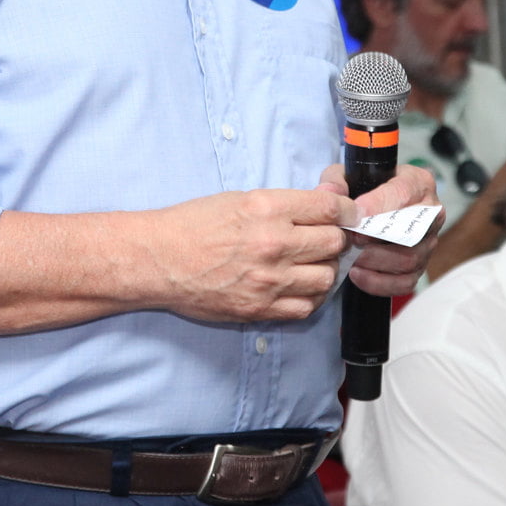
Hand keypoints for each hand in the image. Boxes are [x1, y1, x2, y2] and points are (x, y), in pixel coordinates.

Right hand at [153, 188, 355, 322]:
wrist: (159, 260)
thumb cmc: (194, 225)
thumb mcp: (241, 198)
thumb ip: (288, 202)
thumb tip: (329, 199)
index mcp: (267, 209)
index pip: (330, 208)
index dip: (346, 210)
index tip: (347, 214)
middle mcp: (273, 244)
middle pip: (334, 242)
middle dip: (334, 238)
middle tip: (323, 238)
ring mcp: (269, 280)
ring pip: (327, 277)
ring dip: (324, 268)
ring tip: (308, 263)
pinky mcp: (261, 308)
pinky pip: (306, 307)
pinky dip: (310, 297)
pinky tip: (298, 286)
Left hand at [319, 163, 443, 296]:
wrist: (373, 207)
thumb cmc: (365, 187)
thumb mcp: (347, 175)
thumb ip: (335, 181)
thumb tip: (328, 193)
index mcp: (418, 183)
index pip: (403, 194)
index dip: (379, 206)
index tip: (357, 216)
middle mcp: (430, 213)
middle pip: (411, 231)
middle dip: (377, 239)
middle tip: (352, 239)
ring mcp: (428, 242)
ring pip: (410, 259)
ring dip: (376, 262)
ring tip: (353, 258)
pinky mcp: (420, 266)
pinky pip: (406, 282)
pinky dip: (380, 283)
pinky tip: (359, 274)